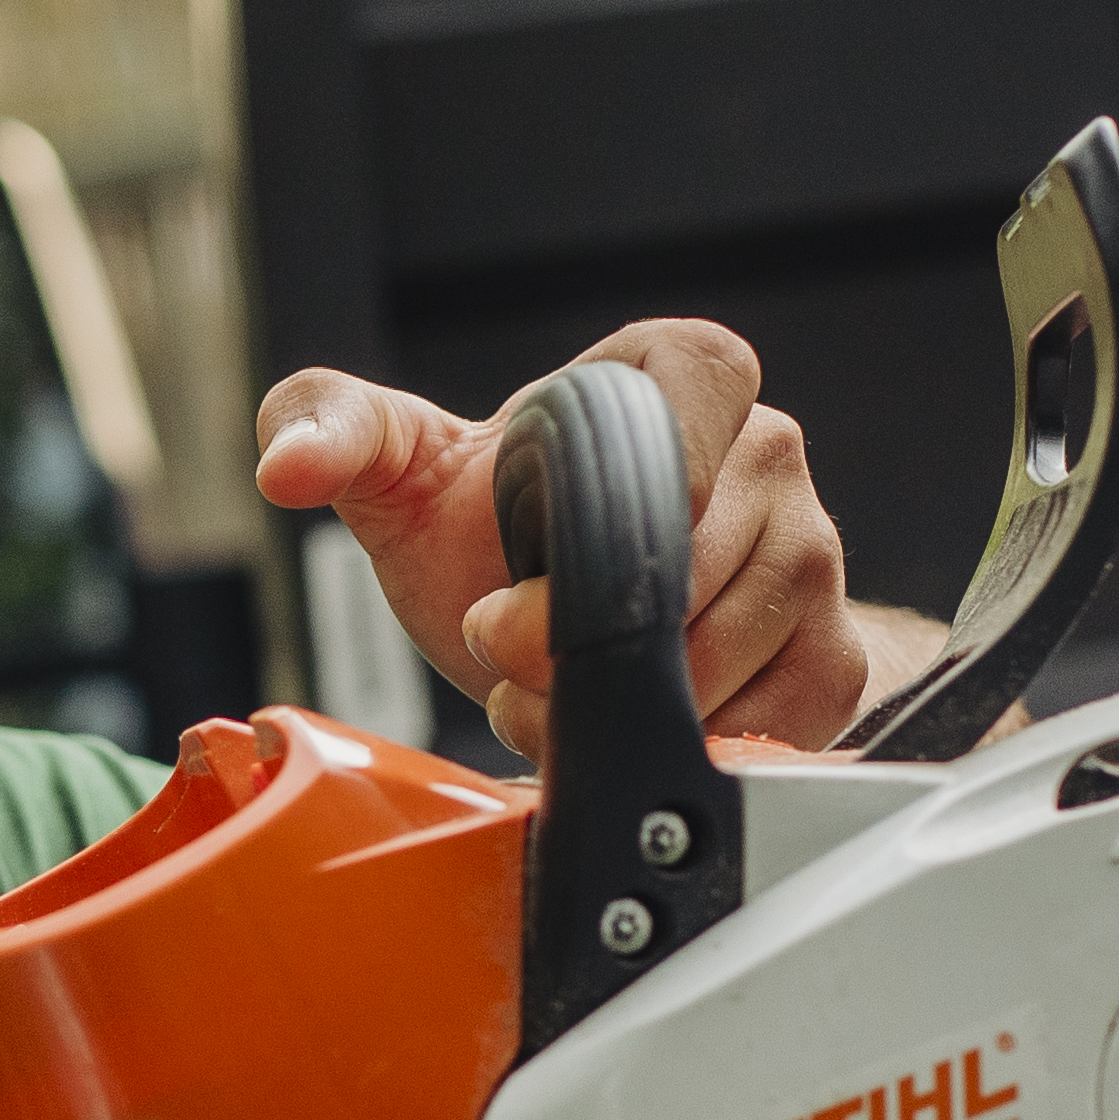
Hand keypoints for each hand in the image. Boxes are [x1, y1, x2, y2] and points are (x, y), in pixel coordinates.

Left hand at [254, 319, 872, 761]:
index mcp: (678, 376)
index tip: (577, 545)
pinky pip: (787, 713)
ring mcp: (812, 556)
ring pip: (744, 642)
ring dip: (632, 698)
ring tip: (556, 693)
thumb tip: (287, 462)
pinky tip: (632, 729)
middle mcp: (766, 454)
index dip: (649, 467)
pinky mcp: (831, 655)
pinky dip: (696, 743)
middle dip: (591, 630)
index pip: (706, 379)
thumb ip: (327, 430)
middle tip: (510, 653)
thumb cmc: (488, 530)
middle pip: (710, 549)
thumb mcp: (395, 473)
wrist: (550, 628)